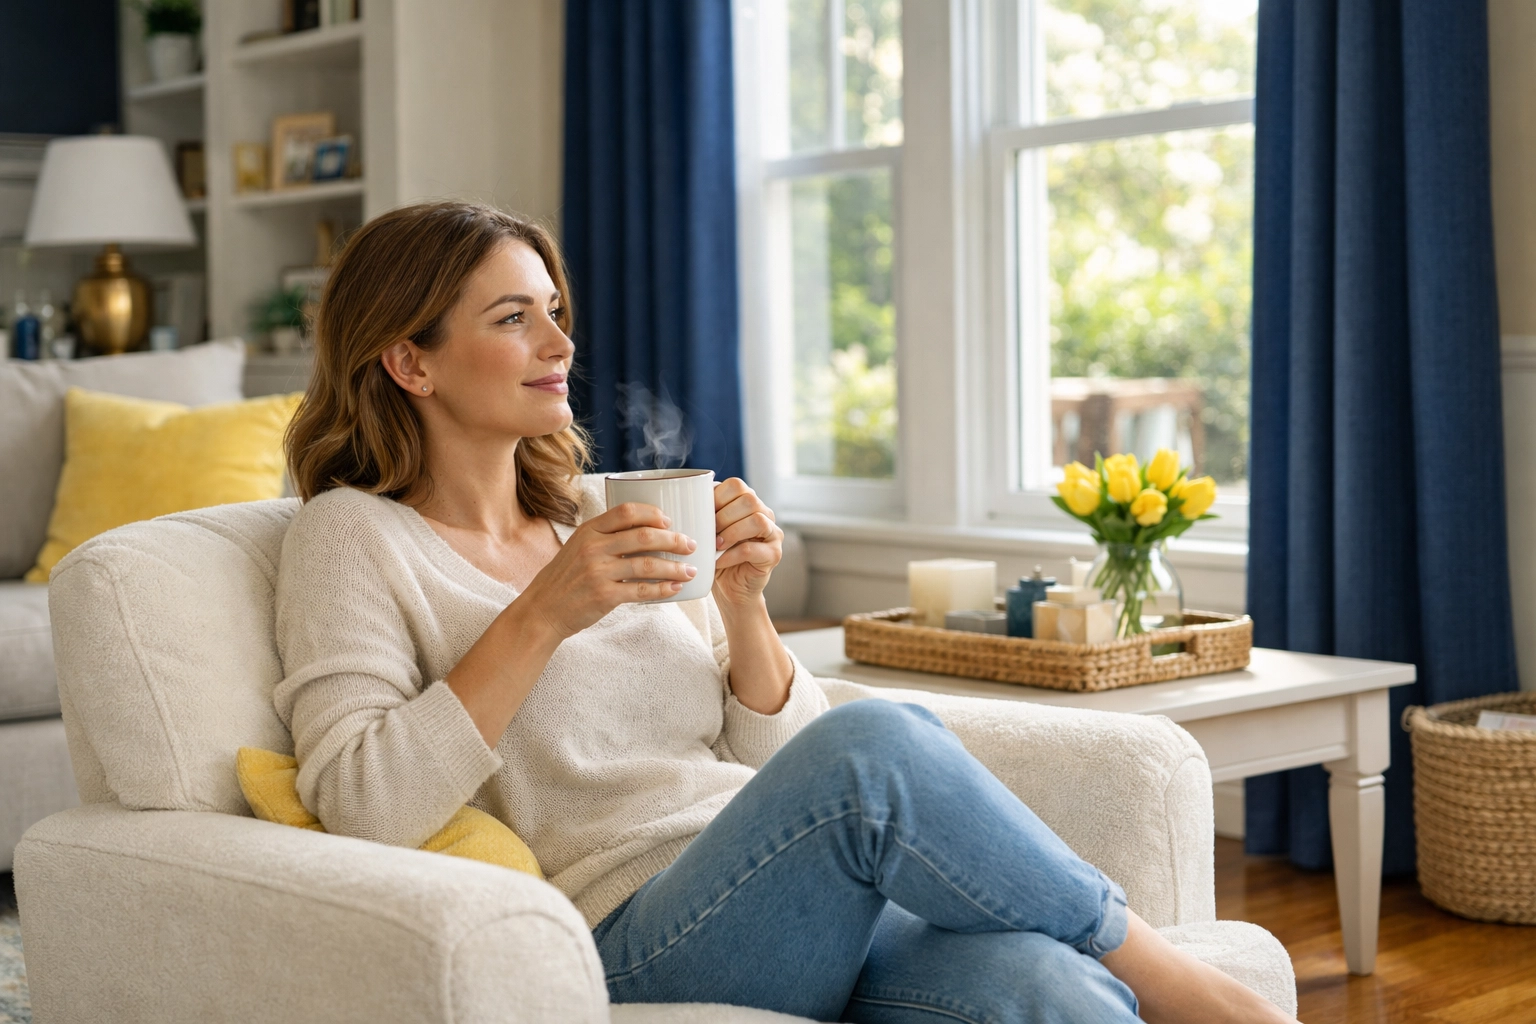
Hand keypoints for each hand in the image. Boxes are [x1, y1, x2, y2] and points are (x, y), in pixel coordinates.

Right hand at [515, 502, 696, 639]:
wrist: (542, 610)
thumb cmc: (565, 578)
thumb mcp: (578, 547)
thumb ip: (605, 537)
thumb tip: (646, 532)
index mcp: (589, 530)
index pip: (626, 511)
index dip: (653, 514)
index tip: (670, 521)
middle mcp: (593, 547)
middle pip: (643, 536)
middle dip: (673, 540)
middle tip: (690, 545)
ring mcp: (598, 572)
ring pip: (647, 565)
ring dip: (675, 567)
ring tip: (691, 570)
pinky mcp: (604, 596)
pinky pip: (641, 590)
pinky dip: (663, 589)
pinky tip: (675, 589)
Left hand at [711, 478, 782, 608]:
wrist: (730, 589)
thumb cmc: (716, 556)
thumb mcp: (708, 531)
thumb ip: (705, 513)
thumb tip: (685, 501)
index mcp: (749, 503)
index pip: (737, 485)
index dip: (717, 496)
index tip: (701, 512)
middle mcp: (765, 514)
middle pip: (749, 500)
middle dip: (724, 516)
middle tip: (709, 532)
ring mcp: (773, 534)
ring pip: (757, 521)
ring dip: (731, 532)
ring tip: (715, 546)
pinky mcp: (773, 555)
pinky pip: (752, 549)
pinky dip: (731, 555)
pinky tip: (718, 561)